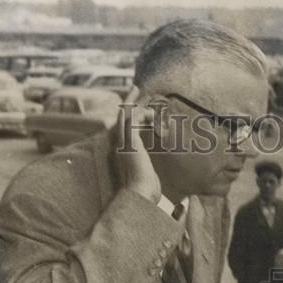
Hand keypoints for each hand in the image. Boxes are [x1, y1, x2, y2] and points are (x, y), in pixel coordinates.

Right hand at [116, 86, 160, 203]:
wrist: (141, 195)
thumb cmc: (147, 193)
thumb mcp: (150, 179)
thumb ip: (152, 172)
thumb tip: (163, 178)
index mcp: (124, 153)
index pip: (124, 129)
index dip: (129, 116)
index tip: (137, 108)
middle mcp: (120, 146)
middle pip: (121, 117)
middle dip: (128, 102)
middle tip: (134, 88)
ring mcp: (123, 142)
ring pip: (126, 114)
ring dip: (136, 102)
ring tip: (142, 91)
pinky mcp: (130, 140)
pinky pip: (134, 118)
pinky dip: (144, 113)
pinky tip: (154, 114)